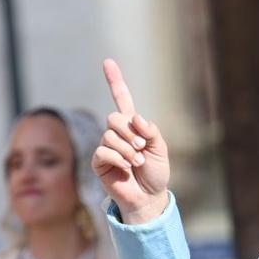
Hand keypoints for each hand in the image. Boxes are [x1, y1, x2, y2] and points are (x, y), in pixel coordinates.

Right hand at [93, 58, 171, 223]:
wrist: (148, 197)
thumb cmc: (155, 173)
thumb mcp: (161, 149)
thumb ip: (151, 131)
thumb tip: (135, 118)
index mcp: (132, 126)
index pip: (122, 99)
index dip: (114, 80)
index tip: (108, 62)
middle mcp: (117, 133)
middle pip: (114, 117)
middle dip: (130, 133)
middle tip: (141, 148)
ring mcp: (106, 146)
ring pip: (109, 135)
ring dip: (127, 149)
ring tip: (137, 162)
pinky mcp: (98, 161)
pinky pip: (103, 150)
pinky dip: (119, 158)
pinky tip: (127, 167)